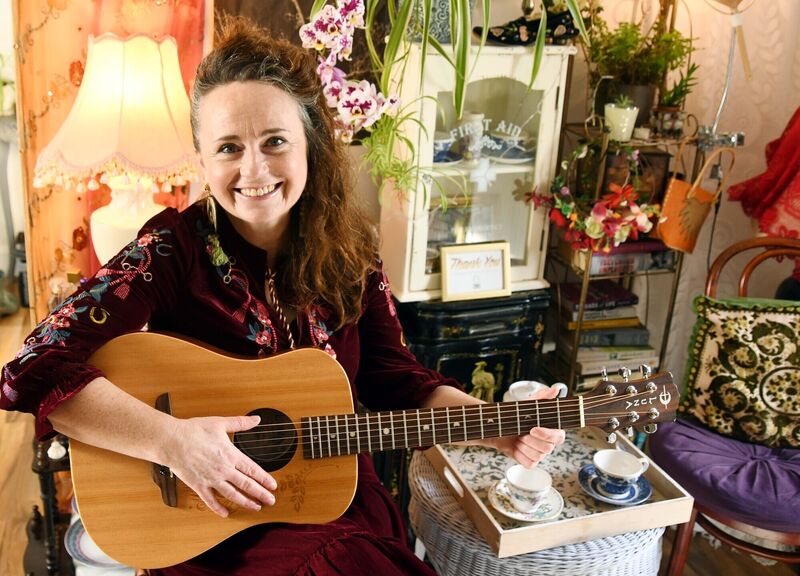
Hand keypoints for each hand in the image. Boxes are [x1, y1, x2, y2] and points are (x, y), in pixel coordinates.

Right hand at [162, 415, 276, 516]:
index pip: (252, 470)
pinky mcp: (198, 485)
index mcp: (231, 455)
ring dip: (245, 502)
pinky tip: (225, 513)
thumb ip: (240, 423)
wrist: (171, 440)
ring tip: (255, 507)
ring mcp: (211, 479)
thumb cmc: (194, 430)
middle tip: (271, 501)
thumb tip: (256, 419)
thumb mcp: (220, 423)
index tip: (273, 486)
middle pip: (246, 485)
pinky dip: (218, 508)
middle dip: (260, 494)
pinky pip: (210, 500)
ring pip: (232, 495)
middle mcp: (223, 469)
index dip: (264, 479)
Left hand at [482, 386, 565, 466]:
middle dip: (531, 440)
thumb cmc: (516, 415)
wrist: (499, 427)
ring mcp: (539, 453)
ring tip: (518, 437)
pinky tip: (516, 447)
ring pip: (537, 456)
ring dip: (524, 446)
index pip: (559, 437)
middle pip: (548, 448)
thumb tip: (555, 390)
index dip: (547, 435)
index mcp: (552, 430)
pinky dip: (520, 455)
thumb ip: (543, 397)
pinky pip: (529, 463)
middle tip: (521, 432)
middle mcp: (548, 443)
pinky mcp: (530, 462)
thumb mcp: (527, 405)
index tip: (533, 429)